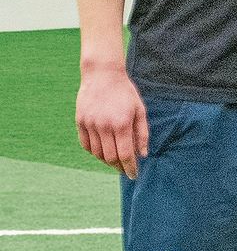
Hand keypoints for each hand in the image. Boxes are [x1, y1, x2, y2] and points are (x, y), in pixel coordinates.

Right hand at [76, 64, 147, 178]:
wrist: (102, 75)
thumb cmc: (125, 93)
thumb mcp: (140, 110)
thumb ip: (142, 134)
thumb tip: (143, 154)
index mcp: (121, 124)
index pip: (125, 154)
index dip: (130, 167)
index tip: (134, 175)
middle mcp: (104, 126)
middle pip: (110, 157)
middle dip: (119, 167)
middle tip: (125, 170)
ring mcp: (89, 124)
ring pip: (97, 153)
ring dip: (106, 160)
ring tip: (116, 161)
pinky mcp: (80, 121)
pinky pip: (86, 144)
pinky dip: (94, 152)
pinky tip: (102, 152)